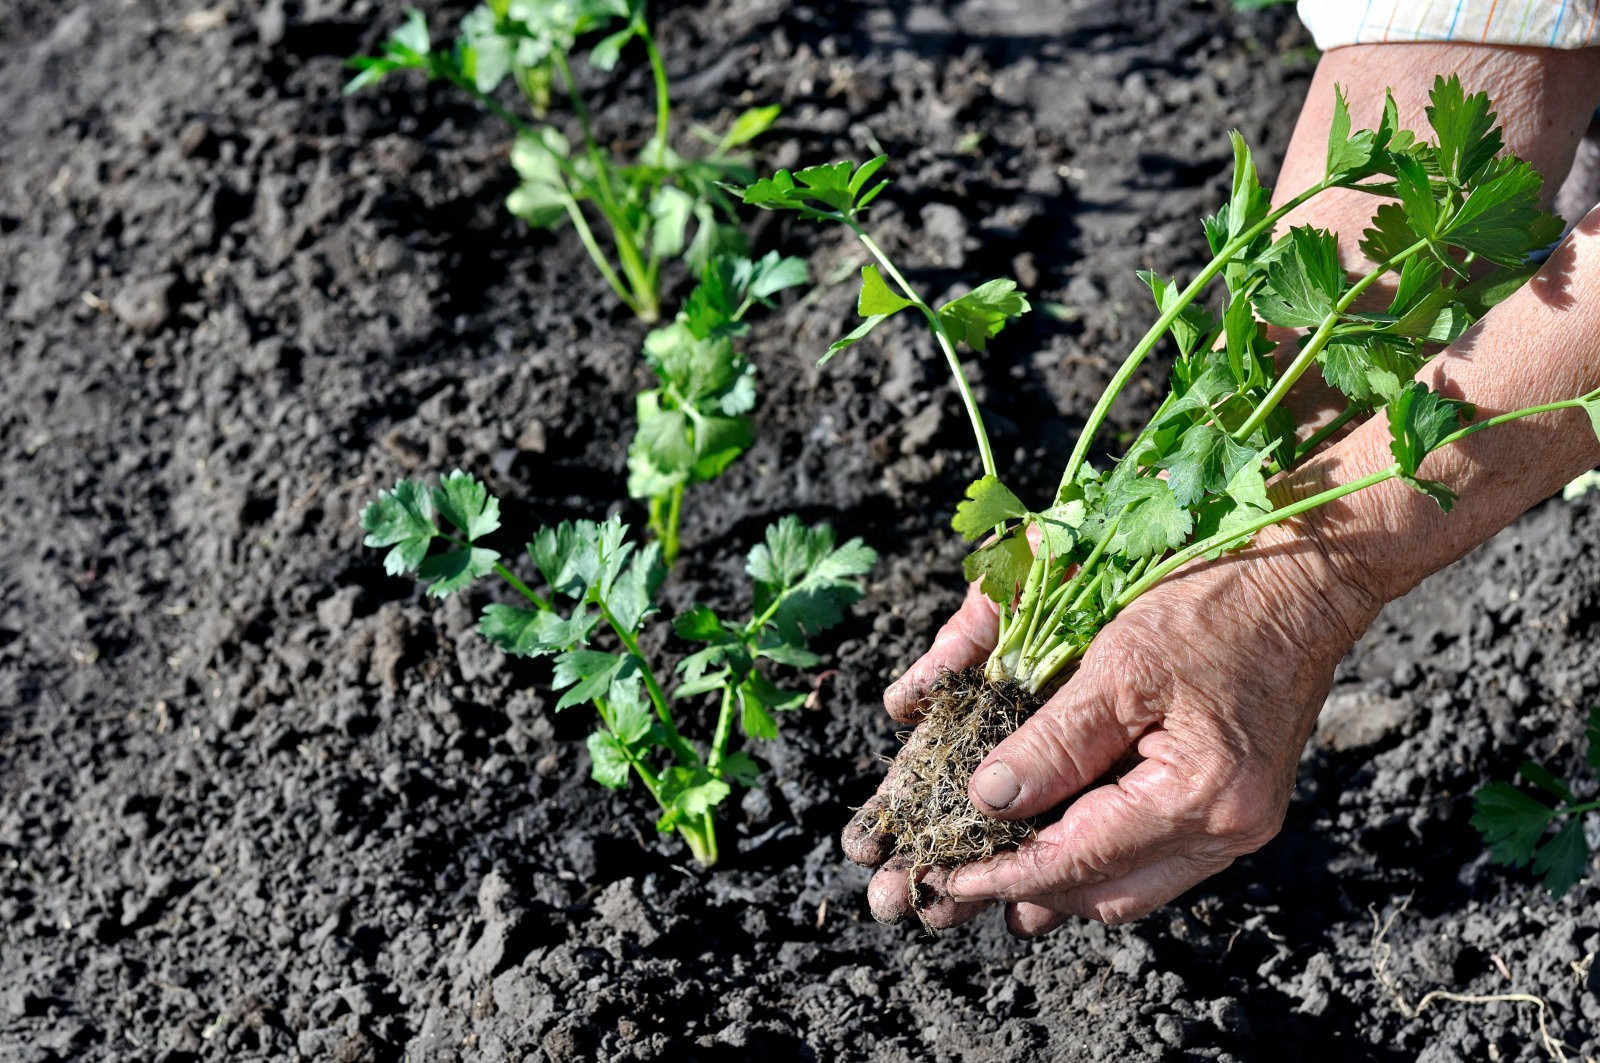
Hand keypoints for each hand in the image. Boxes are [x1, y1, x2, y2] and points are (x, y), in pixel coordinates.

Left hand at [842, 522, 1379, 934]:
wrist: (1305, 575)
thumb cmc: (1213, 602)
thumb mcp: (1121, 664)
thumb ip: (1054, 742)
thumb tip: (987, 801)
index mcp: (1201, 796)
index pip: (1078, 861)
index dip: (1002, 874)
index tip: (941, 880)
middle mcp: (1230, 829)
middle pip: (1105, 893)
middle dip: (1026, 893)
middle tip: (953, 888)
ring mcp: (1242, 823)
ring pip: (1133, 886)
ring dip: (1062, 885)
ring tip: (992, 880)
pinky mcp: (1241, 805)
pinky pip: (1159, 857)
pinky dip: (1102, 857)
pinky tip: (1056, 843)